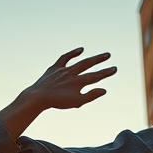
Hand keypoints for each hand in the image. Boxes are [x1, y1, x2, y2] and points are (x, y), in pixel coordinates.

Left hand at [0, 49, 117, 139]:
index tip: (114, 68)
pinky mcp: (55, 68)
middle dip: (99, 60)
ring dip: (90, 57)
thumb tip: (103, 90)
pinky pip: (64, 58)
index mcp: (78, 82)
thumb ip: (91, 96)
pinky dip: (72, 53)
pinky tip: (80, 50)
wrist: (38, 97)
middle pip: (88, 64)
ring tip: (99, 54)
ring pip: (79, 61)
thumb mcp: (76, 102)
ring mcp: (63, 69)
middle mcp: (72, 73)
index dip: (106, 72)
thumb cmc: (58, 102)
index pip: (95, 76)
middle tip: (108, 55)